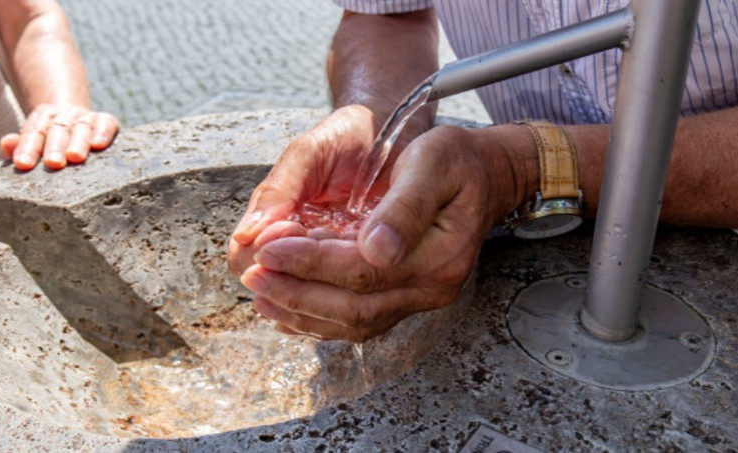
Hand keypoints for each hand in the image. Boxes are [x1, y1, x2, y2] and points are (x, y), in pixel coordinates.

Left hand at [0, 104, 118, 170]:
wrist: (75, 122)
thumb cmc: (50, 143)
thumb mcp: (31, 143)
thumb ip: (16, 146)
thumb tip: (7, 143)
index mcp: (42, 118)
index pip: (33, 132)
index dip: (27, 148)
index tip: (23, 164)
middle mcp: (64, 115)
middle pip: (57, 129)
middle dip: (54, 146)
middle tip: (53, 163)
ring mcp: (85, 117)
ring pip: (81, 127)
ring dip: (77, 143)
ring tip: (75, 157)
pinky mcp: (106, 121)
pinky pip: (106, 123)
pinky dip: (102, 132)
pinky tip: (98, 144)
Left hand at [238, 125, 532, 341]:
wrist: (485, 174)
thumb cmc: (455, 160)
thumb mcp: (433, 162)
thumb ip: (405, 205)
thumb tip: (374, 249)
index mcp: (438, 254)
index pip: (362, 271)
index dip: (311, 262)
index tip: (269, 246)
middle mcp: (431, 287)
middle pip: (353, 308)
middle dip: (297, 292)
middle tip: (253, 274)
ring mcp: (419, 298)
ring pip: (352, 323)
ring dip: (301, 311)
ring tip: (260, 291)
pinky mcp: (405, 298)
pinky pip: (358, 321)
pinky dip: (317, 319)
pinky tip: (285, 309)